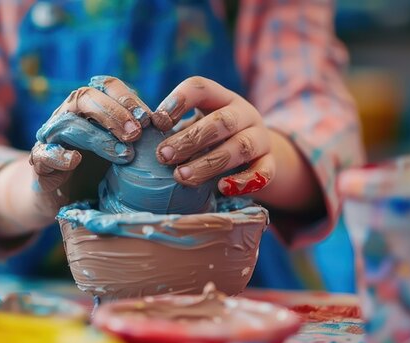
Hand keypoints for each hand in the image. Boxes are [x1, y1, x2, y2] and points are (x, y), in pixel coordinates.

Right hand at [30, 76, 156, 216]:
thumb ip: (144, 137)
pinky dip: (59, 155)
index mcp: (91, 106)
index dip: (129, 99)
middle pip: (85, 97)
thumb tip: (177, 130)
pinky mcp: (40, 162)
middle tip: (138, 134)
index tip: (152, 120)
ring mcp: (51, 137)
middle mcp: (69, 114)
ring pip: (68, 123)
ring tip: (124, 155)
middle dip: (114, 113)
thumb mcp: (127, 150)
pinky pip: (44, 153)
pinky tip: (76, 160)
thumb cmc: (104, 169)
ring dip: (97, 137)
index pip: (107, 86)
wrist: (69, 198)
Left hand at [152, 76, 277, 196]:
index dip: (178, 101)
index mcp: (220, 98)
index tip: (157, 121)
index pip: (200, 87)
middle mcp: (244, 113)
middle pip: (220, 121)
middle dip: (189, 139)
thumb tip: (139, 139)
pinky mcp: (270, 163)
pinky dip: (243, 180)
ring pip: (239, 147)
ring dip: (208, 163)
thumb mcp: (196, 126)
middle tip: (163, 156)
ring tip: (180, 177)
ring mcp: (260, 138)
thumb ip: (174, 131)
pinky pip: (263, 171)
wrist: (256, 155)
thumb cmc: (212, 140)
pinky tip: (221, 188)